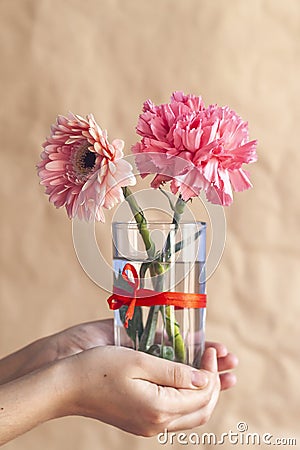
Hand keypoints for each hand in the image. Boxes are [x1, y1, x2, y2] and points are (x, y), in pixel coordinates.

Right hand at [58, 345, 220, 435]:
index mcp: (158, 408)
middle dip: (215, 384)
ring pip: (190, 414)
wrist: (67, 386)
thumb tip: (204, 379)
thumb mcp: (139, 361)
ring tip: (214, 371)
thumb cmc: (98, 368)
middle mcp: (157, 423)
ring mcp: (149, 424)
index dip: (212, 371)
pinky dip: (188, 397)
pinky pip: (175, 413)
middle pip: (201, 409)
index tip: (211, 351)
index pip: (201, 394)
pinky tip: (189, 381)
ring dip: (204, 392)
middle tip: (215, 358)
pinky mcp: (141, 420)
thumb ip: (175, 372)